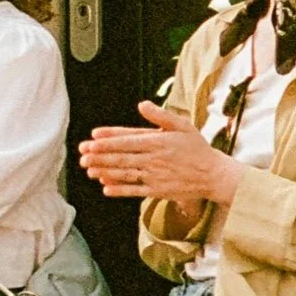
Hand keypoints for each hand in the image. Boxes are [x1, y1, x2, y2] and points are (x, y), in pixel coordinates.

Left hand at [79, 102, 240, 211]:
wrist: (213, 175)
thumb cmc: (197, 148)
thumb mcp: (182, 126)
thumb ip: (161, 116)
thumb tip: (142, 105)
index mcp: (158, 141)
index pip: (128, 140)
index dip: (108, 140)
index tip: (92, 139)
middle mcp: (154, 159)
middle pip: (122, 157)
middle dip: (100, 156)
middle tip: (82, 156)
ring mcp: (155, 176)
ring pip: (125, 174)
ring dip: (105, 172)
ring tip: (88, 170)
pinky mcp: (157, 191)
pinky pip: (135, 191)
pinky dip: (120, 190)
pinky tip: (105, 188)